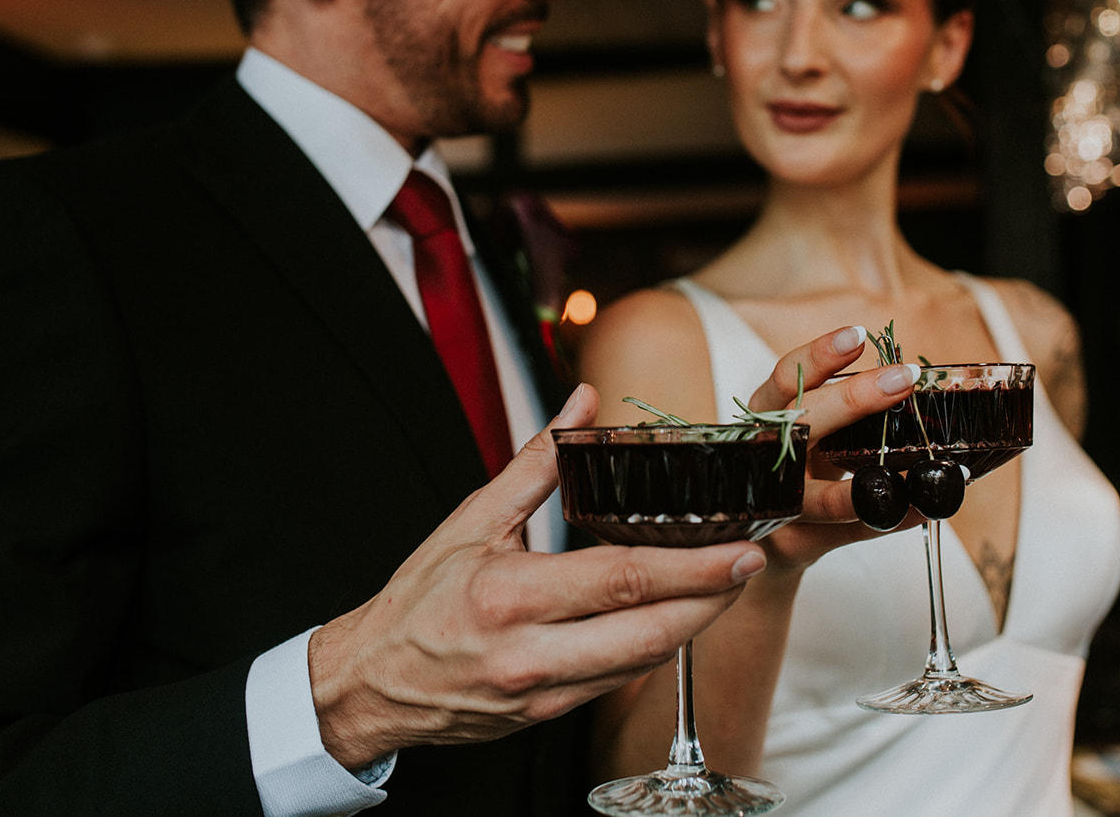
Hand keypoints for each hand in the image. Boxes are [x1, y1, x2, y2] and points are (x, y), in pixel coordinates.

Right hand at [306, 384, 766, 768]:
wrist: (370, 683)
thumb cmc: (417, 600)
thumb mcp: (471, 520)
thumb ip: (536, 462)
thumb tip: (581, 402)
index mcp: (510, 594)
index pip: (623, 579)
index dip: (692, 567)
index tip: (738, 549)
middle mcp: (530, 651)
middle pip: (649, 632)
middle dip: (711, 601)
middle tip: (750, 567)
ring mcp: (542, 692)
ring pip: (641, 664)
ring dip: (691, 627)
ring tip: (723, 588)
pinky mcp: (546, 716)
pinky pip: (616, 682)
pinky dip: (651, 650)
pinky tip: (672, 620)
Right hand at [746, 326, 924, 569]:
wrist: (750, 546)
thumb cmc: (789, 474)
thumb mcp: (803, 435)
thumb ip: (837, 412)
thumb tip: (905, 377)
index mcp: (764, 421)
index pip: (783, 381)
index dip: (817, 357)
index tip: (857, 335)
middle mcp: (762, 460)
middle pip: (798, 427)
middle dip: (851, 399)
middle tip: (902, 378)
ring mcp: (776, 508)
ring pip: (818, 496)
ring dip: (873, 479)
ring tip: (923, 461)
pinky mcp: (796, 546)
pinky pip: (846, 534)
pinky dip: (888, 518)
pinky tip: (922, 507)